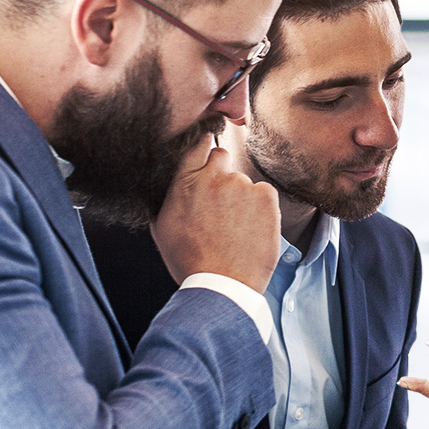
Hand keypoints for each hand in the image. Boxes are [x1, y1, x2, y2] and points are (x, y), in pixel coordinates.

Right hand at [151, 133, 279, 293]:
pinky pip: (264, 193)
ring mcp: (242, 185)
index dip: (202, 149)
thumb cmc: (190, 260)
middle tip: (221, 205)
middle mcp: (213, 176)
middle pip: (222, 156)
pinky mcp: (266, 196)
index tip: (206, 158)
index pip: (197, 143)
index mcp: (185, 180)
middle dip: (221, 174)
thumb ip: (169, 194)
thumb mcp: (162, 226)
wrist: (223, 285)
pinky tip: (250, 229)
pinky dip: (261, 208)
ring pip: (244, 181)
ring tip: (235, 228)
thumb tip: (171, 179)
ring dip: (242, 197)